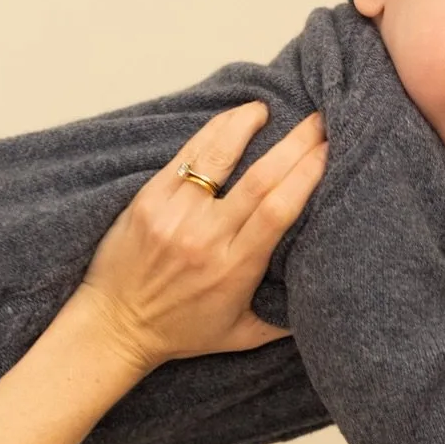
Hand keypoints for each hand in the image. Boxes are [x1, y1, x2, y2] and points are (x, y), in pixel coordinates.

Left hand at [78, 104, 326, 372]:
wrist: (114, 327)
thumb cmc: (181, 332)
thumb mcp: (241, 335)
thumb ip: (283, 320)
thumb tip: (327, 301)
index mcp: (235, 268)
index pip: (280, 209)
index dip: (308, 173)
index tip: (329, 150)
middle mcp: (206, 238)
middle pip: (261, 178)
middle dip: (294, 143)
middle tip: (318, 119)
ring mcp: (174, 215)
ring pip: (219, 156)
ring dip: (248, 125)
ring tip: (270, 108)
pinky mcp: (149, 200)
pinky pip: (187, 156)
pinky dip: (214, 132)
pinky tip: (234, 118)